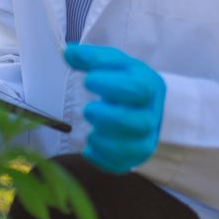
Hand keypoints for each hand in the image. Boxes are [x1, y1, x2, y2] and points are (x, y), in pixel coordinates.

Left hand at [63, 43, 165, 173]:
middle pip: (136, 122)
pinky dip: (100, 157)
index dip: (111, 85)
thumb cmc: (125, 81)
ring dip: (103, 139)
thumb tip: (68, 53)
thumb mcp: (114, 63)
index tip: (89, 79)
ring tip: (91, 129)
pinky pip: (119, 164)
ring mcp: (144, 141)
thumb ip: (92, 58)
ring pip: (129, 148)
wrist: (145, 106)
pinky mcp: (133, 159)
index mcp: (148, 87)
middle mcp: (150, 116)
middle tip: (89, 110)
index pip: (137, 88)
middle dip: (107, 117)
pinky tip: (90, 145)